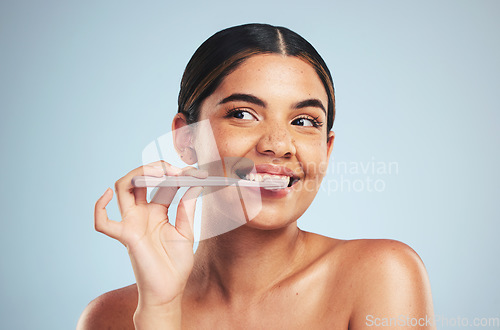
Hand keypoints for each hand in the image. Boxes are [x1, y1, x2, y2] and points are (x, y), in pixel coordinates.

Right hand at [94, 161, 206, 308]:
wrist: (169, 290)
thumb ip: (187, 208)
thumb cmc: (176, 264)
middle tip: (177, 169)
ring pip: (123, 188)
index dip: (178, 175)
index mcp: (158, 210)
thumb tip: (195, 183)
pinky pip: (103, 223)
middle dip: (157, 168)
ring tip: (160, 172)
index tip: (197, 173)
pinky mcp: (125, 236)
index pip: (164, 184)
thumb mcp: (186, 231)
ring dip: (138, 174)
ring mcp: (132, 222)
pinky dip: (99, 207)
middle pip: (141, 179)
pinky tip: (107, 193)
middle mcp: (143, 213)